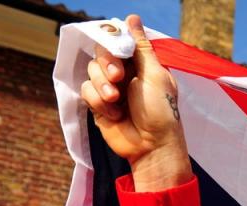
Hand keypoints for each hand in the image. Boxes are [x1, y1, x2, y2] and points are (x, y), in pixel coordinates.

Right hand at [79, 14, 191, 190]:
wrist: (152, 146)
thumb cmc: (161, 111)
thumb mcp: (155, 75)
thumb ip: (141, 47)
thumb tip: (132, 18)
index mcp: (141, 63)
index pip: (118, 41)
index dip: (113, 43)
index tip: (118, 52)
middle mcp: (124, 73)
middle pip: (100, 52)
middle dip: (107, 65)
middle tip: (119, 78)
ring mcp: (110, 88)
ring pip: (91, 71)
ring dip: (103, 85)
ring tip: (117, 100)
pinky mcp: (98, 104)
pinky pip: (86, 90)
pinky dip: (98, 101)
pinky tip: (114, 114)